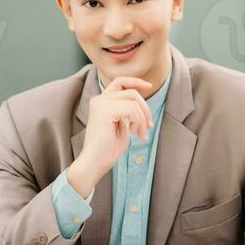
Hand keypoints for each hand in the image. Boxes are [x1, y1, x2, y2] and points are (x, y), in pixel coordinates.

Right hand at [68, 77, 153, 195]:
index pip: (120, 82)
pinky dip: (139, 121)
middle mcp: (98, 100)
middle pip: (131, 92)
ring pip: (134, 100)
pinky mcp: (104, 111)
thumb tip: (142, 104)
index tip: (149, 86)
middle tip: (149, 126)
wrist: (95, 163)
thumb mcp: (122, 125)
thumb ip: (128, 112)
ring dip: (143, 118)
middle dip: (145, 108)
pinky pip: (132, 109)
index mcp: (101, 102)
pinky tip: (135, 133)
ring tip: (141, 134)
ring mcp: (100, 104)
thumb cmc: (108, 149)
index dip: (136, 82)